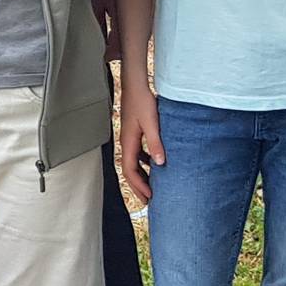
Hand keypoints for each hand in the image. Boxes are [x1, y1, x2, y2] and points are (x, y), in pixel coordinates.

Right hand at [118, 75, 162, 202]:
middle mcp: (126, 142)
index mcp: (128, 142)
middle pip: (128, 170)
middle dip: (138, 186)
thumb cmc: (142, 101)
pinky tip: (154, 164)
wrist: (136, 85)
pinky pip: (137, 154)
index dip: (138, 185)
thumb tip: (160, 163)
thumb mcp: (152, 123)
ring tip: (151, 186)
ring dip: (140, 176)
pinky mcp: (134, 132)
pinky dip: (143, 163)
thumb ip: (155, 143)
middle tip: (148, 200)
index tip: (149, 197)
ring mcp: (129, 138)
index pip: (129, 170)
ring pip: (132, 163)